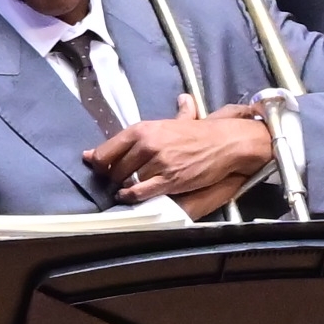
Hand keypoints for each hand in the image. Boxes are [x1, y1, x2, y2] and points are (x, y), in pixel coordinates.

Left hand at [85, 97, 275, 214]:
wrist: (226, 141)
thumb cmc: (194, 134)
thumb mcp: (161, 126)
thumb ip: (132, 136)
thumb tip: (97, 146)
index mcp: (141, 130)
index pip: (104, 152)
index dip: (98, 164)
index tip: (100, 169)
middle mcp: (146, 145)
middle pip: (113, 170)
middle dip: (113, 178)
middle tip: (118, 180)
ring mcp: (158, 163)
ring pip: (127, 181)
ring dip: (125, 187)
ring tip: (129, 187)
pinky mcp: (170, 179)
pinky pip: (140, 192)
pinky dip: (131, 197)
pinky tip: (129, 196)